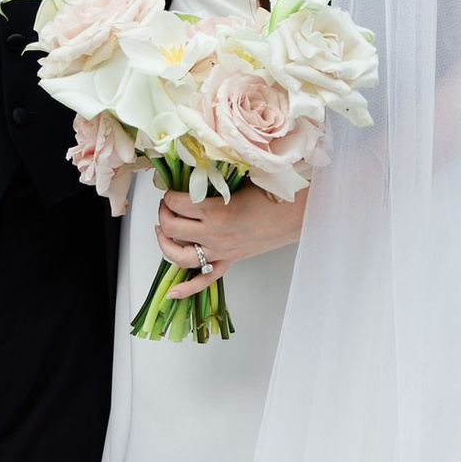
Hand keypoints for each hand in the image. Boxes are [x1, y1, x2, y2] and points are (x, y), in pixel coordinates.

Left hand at [154, 181, 304, 281]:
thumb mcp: (242, 178)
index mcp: (216, 212)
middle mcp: (214, 235)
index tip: (171, 189)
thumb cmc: (274, 195)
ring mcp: (220, 252)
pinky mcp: (229, 261)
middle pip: (172, 228)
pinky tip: (172, 292)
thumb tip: (195, 169)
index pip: (176, 204)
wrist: (297, 215)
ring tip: (163, 230)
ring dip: (164, 244)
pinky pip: (204, 280)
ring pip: (179, 256)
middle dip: (164, 213)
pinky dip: (186, 288)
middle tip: (168, 204)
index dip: (168, 195)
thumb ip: (216, 176)